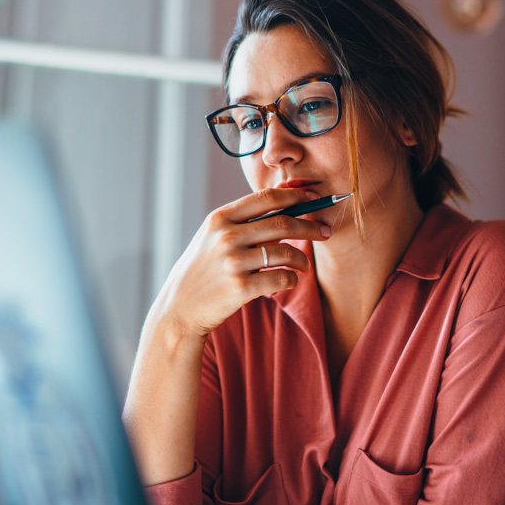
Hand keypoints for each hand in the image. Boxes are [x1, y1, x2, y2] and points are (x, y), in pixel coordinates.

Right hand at [152, 188, 331, 338]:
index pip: (266, 198)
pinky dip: (292, 279)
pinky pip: (281, 279)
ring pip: (286, 252)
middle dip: (310, 226)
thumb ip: (242, 221)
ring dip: (303, 259)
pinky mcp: (240, 288)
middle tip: (325, 232)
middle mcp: (226, 236)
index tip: (314, 197)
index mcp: (220, 218)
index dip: (295, 195)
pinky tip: (290, 280)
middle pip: (283, 223)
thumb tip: (284, 203)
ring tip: (304, 264)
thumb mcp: (212, 237)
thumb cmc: (202, 270)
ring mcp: (233, 262)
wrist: (179, 308)